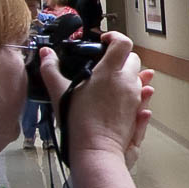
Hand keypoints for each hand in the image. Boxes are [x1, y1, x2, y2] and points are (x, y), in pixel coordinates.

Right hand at [42, 33, 154, 162]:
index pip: (122, 42)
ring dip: (129, 75)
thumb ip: (50, 70)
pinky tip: (125, 98)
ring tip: (113, 82)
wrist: (97, 150)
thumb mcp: (59, 93)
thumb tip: (45, 53)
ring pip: (139, 78)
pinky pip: (143, 96)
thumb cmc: (78, 122)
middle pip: (133, 59)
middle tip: (105, 65)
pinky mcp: (138, 111)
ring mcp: (136, 97)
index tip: (104, 41)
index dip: (114, 37)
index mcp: (110, 71)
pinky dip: (137, 93)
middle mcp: (128, 81)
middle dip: (121, 58)